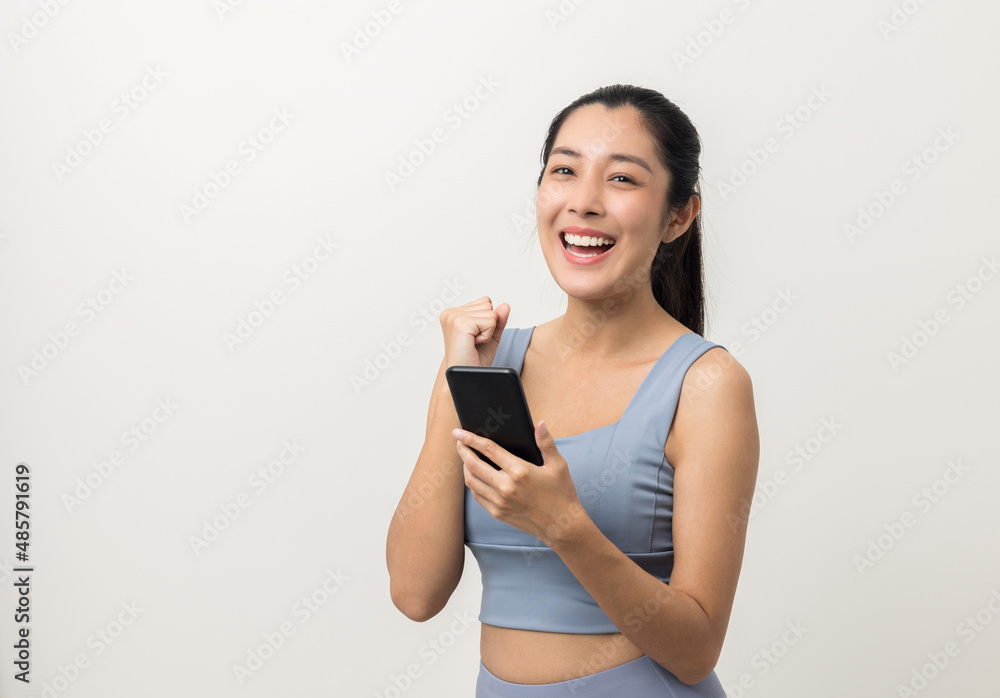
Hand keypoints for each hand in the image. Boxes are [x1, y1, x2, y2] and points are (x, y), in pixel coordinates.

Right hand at [439, 296, 510, 367]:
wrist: (465, 378)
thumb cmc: (473, 360)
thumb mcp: (490, 336)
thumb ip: (497, 319)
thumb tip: (505, 305)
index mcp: (453, 313)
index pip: (485, 302)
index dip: (486, 321)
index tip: (475, 337)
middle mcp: (451, 313)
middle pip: (489, 306)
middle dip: (488, 326)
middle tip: (474, 342)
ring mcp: (454, 317)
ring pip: (491, 313)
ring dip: (487, 332)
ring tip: (473, 343)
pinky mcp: (461, 324)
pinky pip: (491, 322)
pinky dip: (487, 336)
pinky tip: (474, 344)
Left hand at [454, 419, 588, 545]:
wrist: (561, 526)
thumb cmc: (561, 493)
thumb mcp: (558, 465)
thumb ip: (546, 442)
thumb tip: (541, 423)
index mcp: (520, 471)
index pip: (488, 449)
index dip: (470, 439)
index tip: (459, 432)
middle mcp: (506, 487)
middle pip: (473, 464)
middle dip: (462, 450)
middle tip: (459, 441)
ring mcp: (500, 502)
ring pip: (471, 481)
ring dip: (465, 467)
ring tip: (466, 458)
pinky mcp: (498, 513)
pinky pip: (477, 496)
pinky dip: (473, 484)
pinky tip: (476, 477)